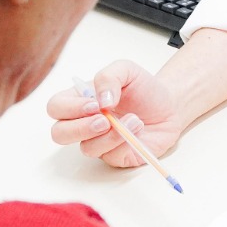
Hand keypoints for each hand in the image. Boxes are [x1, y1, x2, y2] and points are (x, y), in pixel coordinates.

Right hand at [47, 59, 185, 166]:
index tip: (94, 103)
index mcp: (79, 100)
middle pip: (60, 134)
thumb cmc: (143, 88)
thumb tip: (100, 100)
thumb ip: (108, 77)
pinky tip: (138, 129)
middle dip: (80, 128)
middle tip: (104, 120)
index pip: (56, 107)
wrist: (169, 105)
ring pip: (87, 148)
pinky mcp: (115, 156)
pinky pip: (111, 156)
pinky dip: (125, 143)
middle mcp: (84, 123)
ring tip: (134, 119)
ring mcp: (98, 142)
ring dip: (110, 135)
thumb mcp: (126, 70)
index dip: (70, 108)